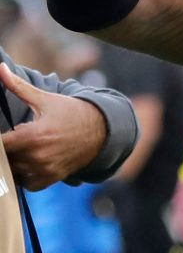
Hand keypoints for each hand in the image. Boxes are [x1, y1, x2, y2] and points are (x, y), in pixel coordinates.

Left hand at [0, 63, 107, 190]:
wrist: (101, 130)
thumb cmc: (71, 112)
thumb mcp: (45, 99)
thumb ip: (18, 86)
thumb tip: (0, 69)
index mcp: (32, 135)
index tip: (2, 135)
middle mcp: (37, 156)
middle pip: (4, 159)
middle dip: (5, 149)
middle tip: (12, 138)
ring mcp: (44, 169)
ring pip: (12, 171)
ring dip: (12, 162)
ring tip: (19, 149)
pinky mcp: (51, 177)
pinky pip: (27, 183)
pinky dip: (23, 176)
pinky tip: (26, 162)